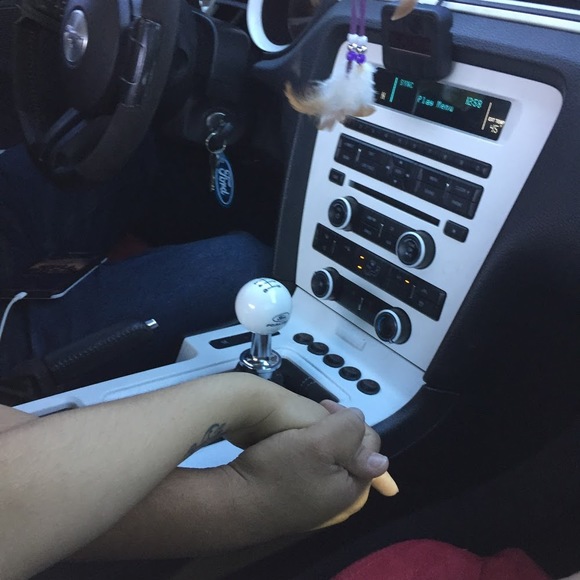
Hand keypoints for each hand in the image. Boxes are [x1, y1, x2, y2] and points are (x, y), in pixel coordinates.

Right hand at [224, 406, 389, 536]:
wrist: (232, 502)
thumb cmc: (278, 470)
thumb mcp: (320, 443)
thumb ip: (350, 431)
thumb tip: (366, 430)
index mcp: (353, 489)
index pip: (369, 444)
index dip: (350, 419)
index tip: (324, 407)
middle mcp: (339, 500)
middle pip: (349, 453)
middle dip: (335, 430)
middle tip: (311, 417)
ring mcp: (316, 502)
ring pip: (328, 459)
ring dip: (318, 440)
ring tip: (297, 429)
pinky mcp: (295, 500)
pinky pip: (310, 470)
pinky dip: (304, 454)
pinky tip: (287, 447)